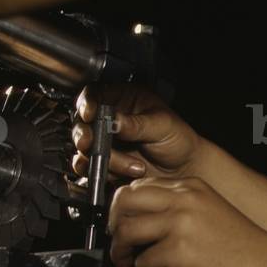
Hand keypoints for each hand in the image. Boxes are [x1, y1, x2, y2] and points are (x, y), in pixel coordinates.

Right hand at [72, 84, 205, 182]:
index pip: (96, 94)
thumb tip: (114, 120)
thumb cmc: (179, 140)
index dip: (87, 103)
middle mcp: (110, 119)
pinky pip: (89, 167)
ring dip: (106, 159)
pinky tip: (128, 172)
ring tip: (134, 165)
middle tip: (91, 143)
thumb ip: (137, 123)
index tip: (89, 113)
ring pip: (84, 148)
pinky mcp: (104, 163)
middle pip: (82, 122)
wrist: (184, 169)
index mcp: (125, 99)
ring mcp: (105, 142)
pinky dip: (105, 172)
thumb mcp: (162, 125)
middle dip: (85, 134)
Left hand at [108, 175, 266, 266]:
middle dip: (114, 227)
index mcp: (192, 187)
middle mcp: (184, 200)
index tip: (123, 227)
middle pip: (123, 202)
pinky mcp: (179, 252)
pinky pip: (143, 264)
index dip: (124, 209)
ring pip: (126, 232)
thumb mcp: (210, 214)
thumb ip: (178, 211)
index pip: (138, 186)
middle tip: (120, 247)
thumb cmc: (244, 248)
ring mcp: (181, 224)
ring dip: (125, 255)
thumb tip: (138, 223)